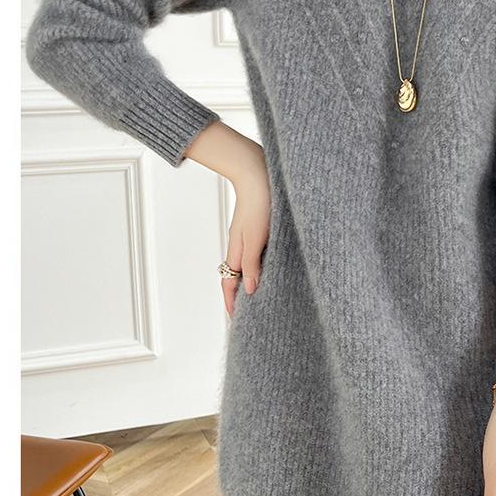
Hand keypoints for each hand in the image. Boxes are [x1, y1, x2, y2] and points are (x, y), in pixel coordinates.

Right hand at [184, 122, 271, 318]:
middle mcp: (240, 248)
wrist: (259, 175)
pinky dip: (255, 269)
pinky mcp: (257, 231)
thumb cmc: (259, 203)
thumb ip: (253, 263)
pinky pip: (254, 257)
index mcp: (237, 251)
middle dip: (238, 297)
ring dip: (247, 284)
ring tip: (255, 300)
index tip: (235, 320)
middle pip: (235, 279)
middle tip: (246, 316)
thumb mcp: (256, 237)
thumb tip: (250, 290)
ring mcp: (247, 239)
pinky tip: (265, 271)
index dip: (232, 303)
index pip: (230, 284)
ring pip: (245, 268)